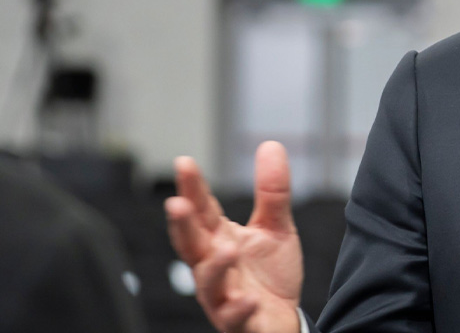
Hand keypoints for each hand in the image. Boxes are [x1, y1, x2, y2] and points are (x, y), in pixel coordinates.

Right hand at [166, 141, 303, 332]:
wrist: (282, 319)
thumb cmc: (269, 274)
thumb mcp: (275, 227)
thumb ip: (272, 192)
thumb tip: (270, 144)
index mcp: (219, 239)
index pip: (202, 210)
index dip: (191, 189)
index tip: (184, 163)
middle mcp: (213, 266)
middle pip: (192, 245)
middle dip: (182, 226)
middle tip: (177, 204)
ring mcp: (223, 296)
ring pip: (208, 283)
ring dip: (214, 267)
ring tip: (227, 250)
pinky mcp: (239, 322)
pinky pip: (234, 318)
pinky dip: (238, 309)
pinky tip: (249, 299)